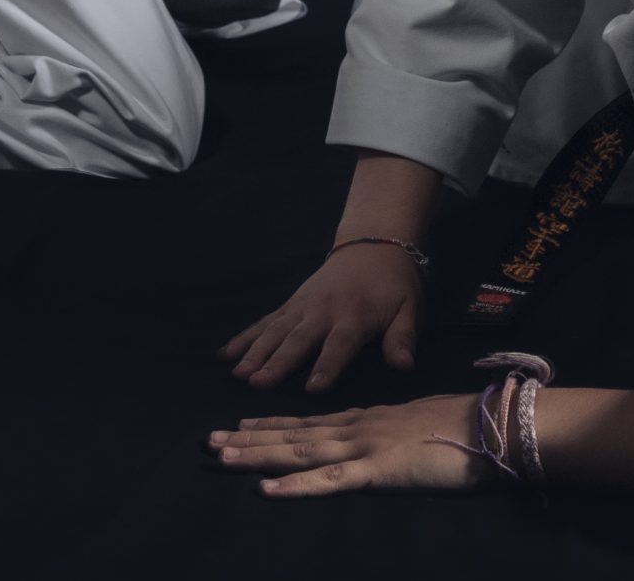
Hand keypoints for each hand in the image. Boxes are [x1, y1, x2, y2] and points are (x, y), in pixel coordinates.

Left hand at [212, 391, 505, 497]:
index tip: (239, 423)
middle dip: (250, 437)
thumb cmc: (465, 429)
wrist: (493, 426)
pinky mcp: (378, 470)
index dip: (272, 423)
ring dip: (258, 455)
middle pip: (294, 434)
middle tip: (210, 441)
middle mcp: (357, 428)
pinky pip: (329, 480)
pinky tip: (267, 490)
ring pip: (301, 451)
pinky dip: (295, 485)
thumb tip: (380, 442)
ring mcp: (365, 447)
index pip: (310, 422)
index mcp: (368, 420)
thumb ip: (393, 434)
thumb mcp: (419, 426)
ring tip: (222, 455)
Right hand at [219, 242, 422, 390]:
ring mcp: (303, 306)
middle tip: (257, 383)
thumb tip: (404, 366)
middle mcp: (324, 311)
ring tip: (238, 374)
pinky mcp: (291, 303)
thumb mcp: (409, 309)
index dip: (327, 366)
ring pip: (276, 331)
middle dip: (278, 361)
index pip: (340, 345)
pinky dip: (244, 337)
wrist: (373, 244)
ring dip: (255, 352)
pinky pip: (265, 321)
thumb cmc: (394, 284)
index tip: (312, 389)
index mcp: (355, 317)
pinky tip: (224, 354)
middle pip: (299, 339)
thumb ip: (403, 338)